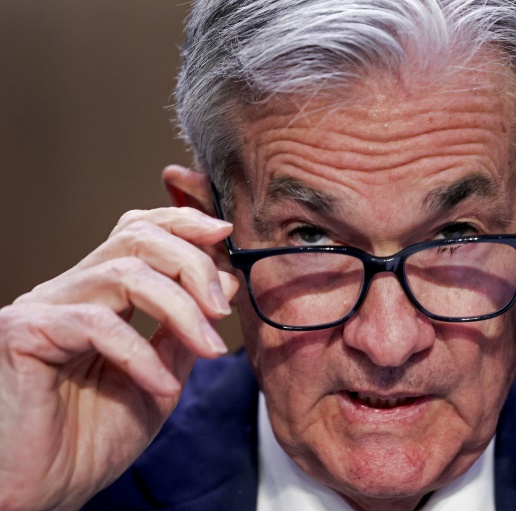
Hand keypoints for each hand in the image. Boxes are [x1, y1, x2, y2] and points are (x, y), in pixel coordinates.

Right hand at [0, 206, 237, 510]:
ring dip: (180, 307)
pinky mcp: (23, 333)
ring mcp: (44, 308)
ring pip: (124, 273)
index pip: (139, 232)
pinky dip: (140, 353)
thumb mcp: (161, 379)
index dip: (183, 223)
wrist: (43, 492)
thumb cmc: (92, 439)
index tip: (224, 233)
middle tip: (222, 307)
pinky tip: (161, 384)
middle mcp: (70, 291)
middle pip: (136, 238)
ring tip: (208, 346)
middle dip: (192, 264)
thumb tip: (227, 282)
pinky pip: (96, 323)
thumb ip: (187, 332)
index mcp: (99, 295)